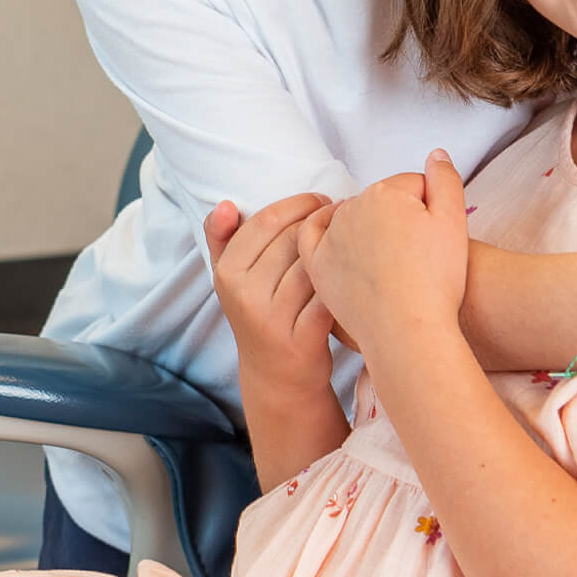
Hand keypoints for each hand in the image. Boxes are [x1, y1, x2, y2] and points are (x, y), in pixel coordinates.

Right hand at [205, 192, 336, 405]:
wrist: (277, 375)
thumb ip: (222, 238)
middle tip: (341, 214)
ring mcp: (274, 320)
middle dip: (321, 219)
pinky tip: (353, 268)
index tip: (320, 201)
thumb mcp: (232, 277)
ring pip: (312, 263)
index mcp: (227, 273)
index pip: (267, 220)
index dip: (299, 204)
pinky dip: (343, 278)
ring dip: (336, 244)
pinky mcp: (303, 339)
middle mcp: (246, 296)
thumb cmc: (259, 311)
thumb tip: (226, 205)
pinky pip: (328, 294)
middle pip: (293, 238)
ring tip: (351, 235)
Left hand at [299, 150, 468, 359]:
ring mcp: (331, 237)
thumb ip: (445, 179)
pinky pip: (314, 237)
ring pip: (353, 219)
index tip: (435, 233)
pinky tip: (341, 241)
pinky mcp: (318, 266)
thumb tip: (435, 155)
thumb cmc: (435, 280)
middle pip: (382, 202)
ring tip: (390, 260)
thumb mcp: (454, 221)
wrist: (409, 330)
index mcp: (386, 193)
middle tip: (417, 251)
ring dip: (368, 228)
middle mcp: (352, 209)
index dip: (430, 208)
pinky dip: (325, 233)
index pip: (412, 187)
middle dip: (398, 217)